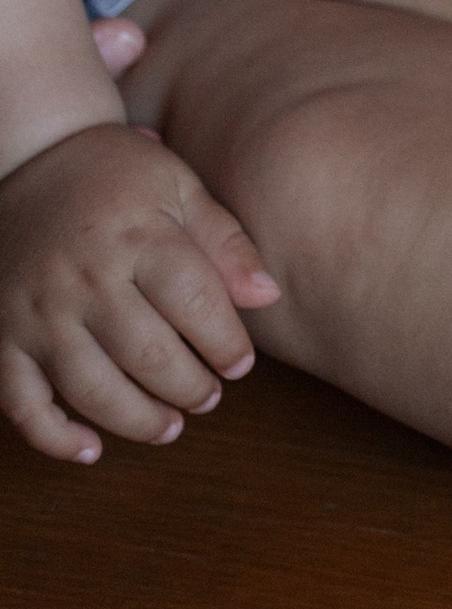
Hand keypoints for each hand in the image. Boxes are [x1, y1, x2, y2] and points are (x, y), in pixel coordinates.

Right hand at [0, 121, 277, 464]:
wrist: (29, 159)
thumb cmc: (115, 174)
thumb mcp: (177, 186)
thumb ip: (223, 241)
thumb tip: (268, 296)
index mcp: (135, 236)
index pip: (193, 303)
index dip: (225, 343)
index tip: (241, 364)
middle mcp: (83, 279)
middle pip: (148, 355)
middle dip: (189, 387)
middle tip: (210, 397)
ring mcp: (36, 313)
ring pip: (91, 390)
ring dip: (138, 420)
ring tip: (170, 426)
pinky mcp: (1, 336)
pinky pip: (22, 404)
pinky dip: (54, 438)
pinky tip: (91, 449)